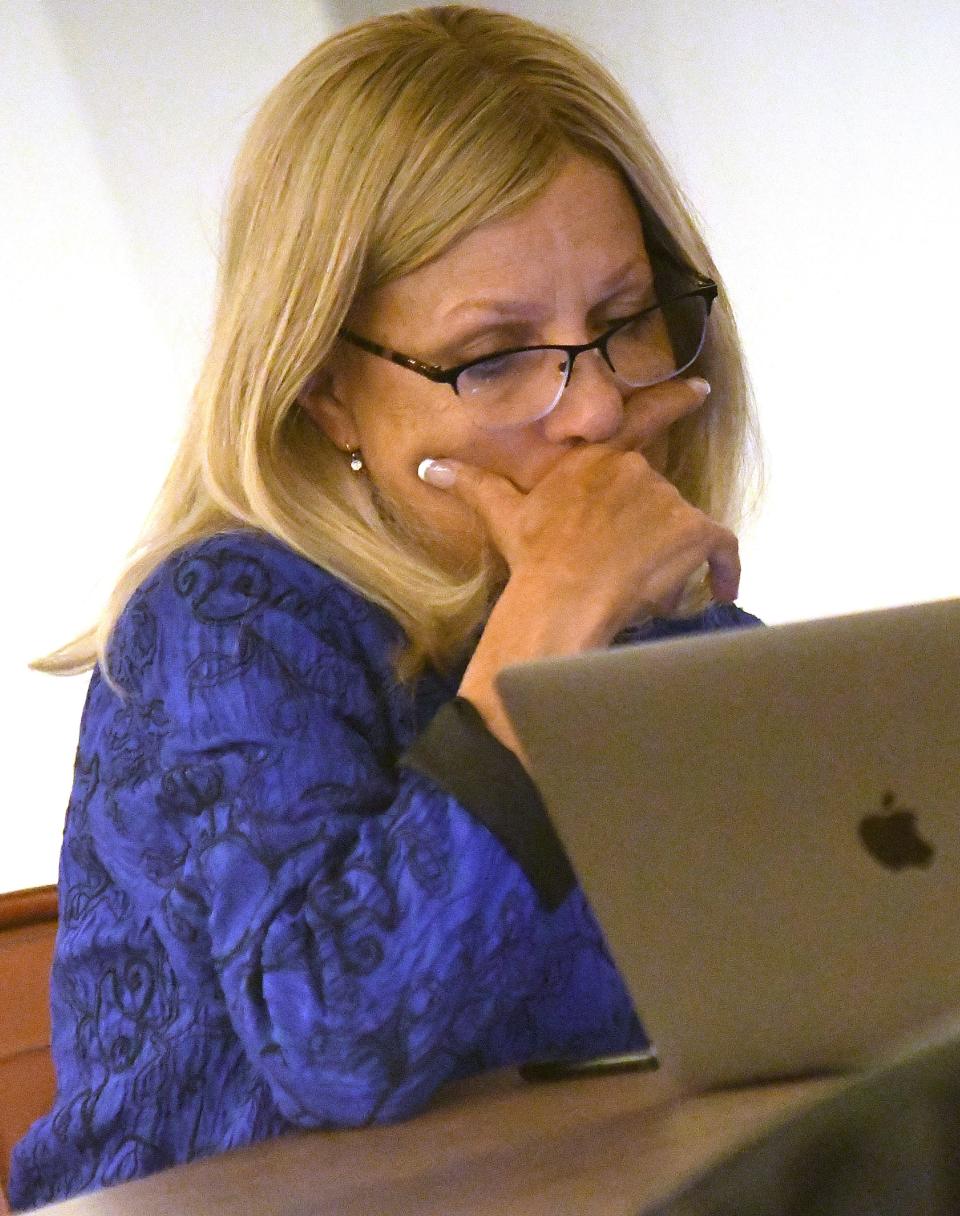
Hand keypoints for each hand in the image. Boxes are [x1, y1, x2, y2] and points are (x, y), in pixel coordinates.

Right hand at [418, 376, 739, 752]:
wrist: (562, 597)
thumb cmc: (531, 558)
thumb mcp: (501, 515)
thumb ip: (472, 485)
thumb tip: (430, 466)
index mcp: (594, 460)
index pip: (639, 420)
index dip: (673, 402)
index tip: (702, 390)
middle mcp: (634, 470)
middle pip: (657, 498)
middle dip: (649, 533)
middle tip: (630, 570)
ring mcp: (667, 498)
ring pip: (682, 529)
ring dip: (670, 559)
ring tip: (643, 593)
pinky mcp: (693, 531)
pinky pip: (722, 550)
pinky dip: (726, 570)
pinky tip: (722, 590)